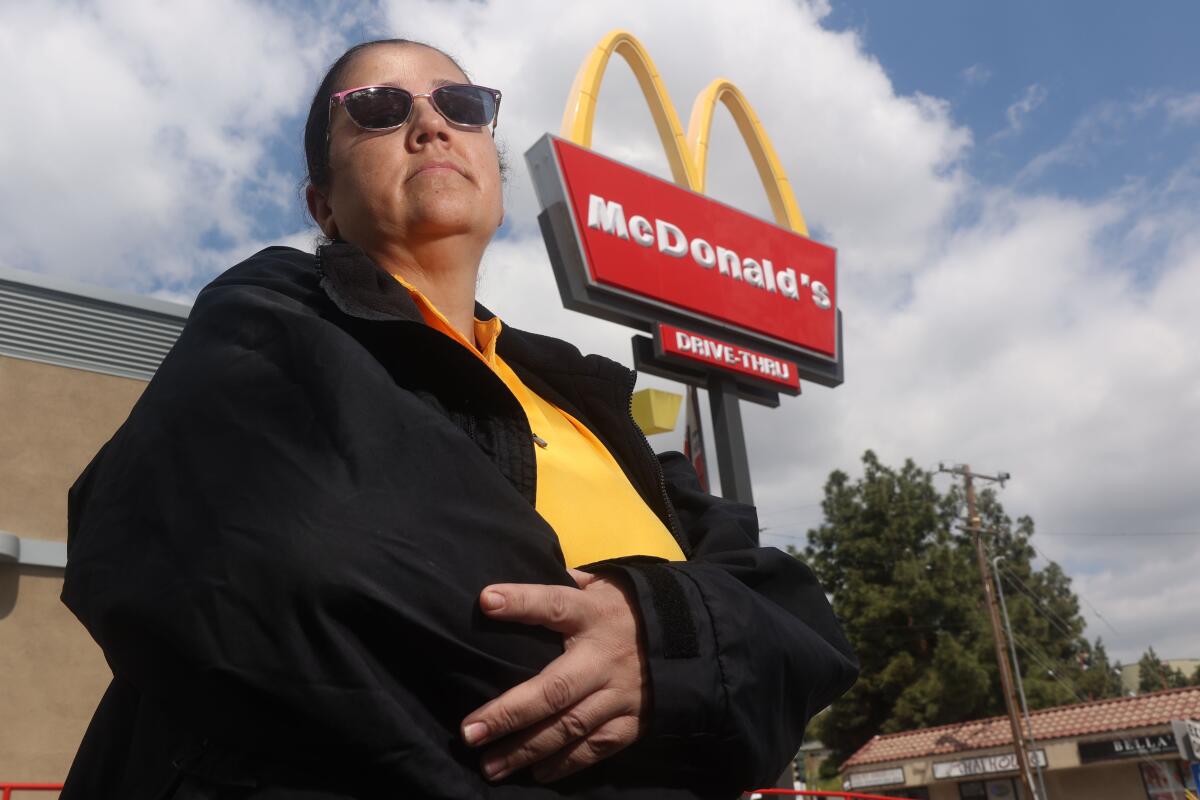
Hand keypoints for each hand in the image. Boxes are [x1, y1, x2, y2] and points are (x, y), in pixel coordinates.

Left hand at [461, 568, 649, 782]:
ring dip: (526, 749)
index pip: (555, 603)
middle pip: (554, 688)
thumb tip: (520, 585)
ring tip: (490, 764)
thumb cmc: (629, 609)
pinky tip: (535, 772)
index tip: (487, 602)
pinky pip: (594, 748)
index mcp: (593, 614)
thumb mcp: (603, 586)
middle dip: (510, 713)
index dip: (522, 602)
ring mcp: (618, 694)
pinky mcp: (631, 722)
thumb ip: (566, 586)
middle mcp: (603, 657)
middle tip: (470, 732)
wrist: (691, 639)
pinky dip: (565, 762)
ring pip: (569, 726)